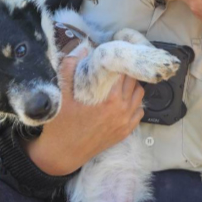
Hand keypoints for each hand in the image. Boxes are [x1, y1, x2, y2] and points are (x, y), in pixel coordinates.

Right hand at [22, 47, 144, 175]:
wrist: (62, 154)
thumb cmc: (61, 123)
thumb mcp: (61, 93)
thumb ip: (69, 67)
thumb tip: (83, 48)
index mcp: (110, 99)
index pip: (125, 72)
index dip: (121, 62)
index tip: (115, 57)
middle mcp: (123, 110)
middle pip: (135, 82)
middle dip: (127, 72)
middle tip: (117, 67)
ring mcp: (126, 122)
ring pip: (139, 96)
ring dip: (133, 86)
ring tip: (121, 81)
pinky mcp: (125, 132)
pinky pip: (139, 112)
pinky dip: (135, 103)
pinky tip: (124, 100)